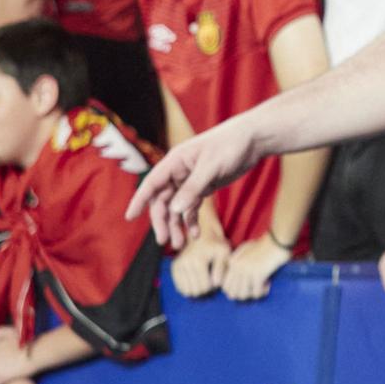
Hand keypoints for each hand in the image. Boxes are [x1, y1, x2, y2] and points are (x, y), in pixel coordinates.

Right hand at [130, 113, 265, 247]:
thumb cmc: (231, 145)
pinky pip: (191, 207)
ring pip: (176, 206)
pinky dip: (192, 220)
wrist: (254, 139)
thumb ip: (193, 188)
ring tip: (181, 244)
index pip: (152, 182)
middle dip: (163, 221)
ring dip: (177, 225)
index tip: (130, 217)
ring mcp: (191, 180)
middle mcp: (179, 172)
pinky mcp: (204, 186)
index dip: (140, 199)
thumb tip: (175, 210)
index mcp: (176, 161)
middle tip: (165, 241)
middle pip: (163, 200)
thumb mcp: (212, 167)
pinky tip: (195, 234)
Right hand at [170, 231, 231, 296]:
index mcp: (198, 260)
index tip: (217, 279)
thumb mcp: (224, 252)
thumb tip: (215, 284)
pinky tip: (195, 280)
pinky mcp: (174, 267)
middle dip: (205, 289)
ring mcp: (178, 265)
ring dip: (196, 289)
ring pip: (187, 291)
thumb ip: (222, 268)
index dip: (214, 287)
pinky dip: (188, 287)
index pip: (205, 287)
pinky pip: (180, 288)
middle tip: (210, 280)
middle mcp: (185, 263)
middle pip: (196, 291)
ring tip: (203, 280)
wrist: (202, 233)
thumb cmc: (216, 244)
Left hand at [221, 233, 292, 300]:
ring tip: (261, 287)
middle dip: (243, 295)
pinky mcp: (258, 275)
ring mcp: (247, 271)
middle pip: (233, 294)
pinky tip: (268, 284)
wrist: (278, 239)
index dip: (235, 291)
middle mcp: (237, 267)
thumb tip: (233, 277)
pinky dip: (263, 292)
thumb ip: (236, 261)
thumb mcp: (245, 249)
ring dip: (253, 295)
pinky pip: (256, 293)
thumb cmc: (263, 244)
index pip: (225, 286)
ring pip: (243, 295)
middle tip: (253, 289)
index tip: (246, 287)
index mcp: (232, 262)